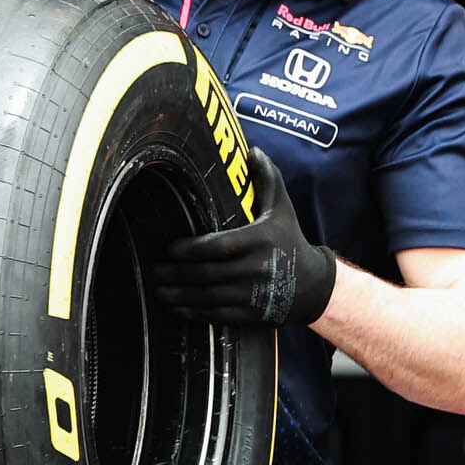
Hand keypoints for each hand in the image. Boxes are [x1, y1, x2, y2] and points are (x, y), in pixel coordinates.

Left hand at [146, 150, 337, 333]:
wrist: (312, 286)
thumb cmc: (289, 240)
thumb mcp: (282, 208)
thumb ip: (267, 178)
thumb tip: (251, 150)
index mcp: (260, 240)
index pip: (218, 246)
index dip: (190, 249)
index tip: (170, 248)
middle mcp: (256, 269)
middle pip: (206, 273)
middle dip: (174, 273)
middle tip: (152, 268)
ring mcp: (252, 295)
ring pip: (206, 296)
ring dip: (176, 294)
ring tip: (157, 287)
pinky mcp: (249, 315)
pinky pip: (214, 314)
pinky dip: (191, 312)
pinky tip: (174, 306)